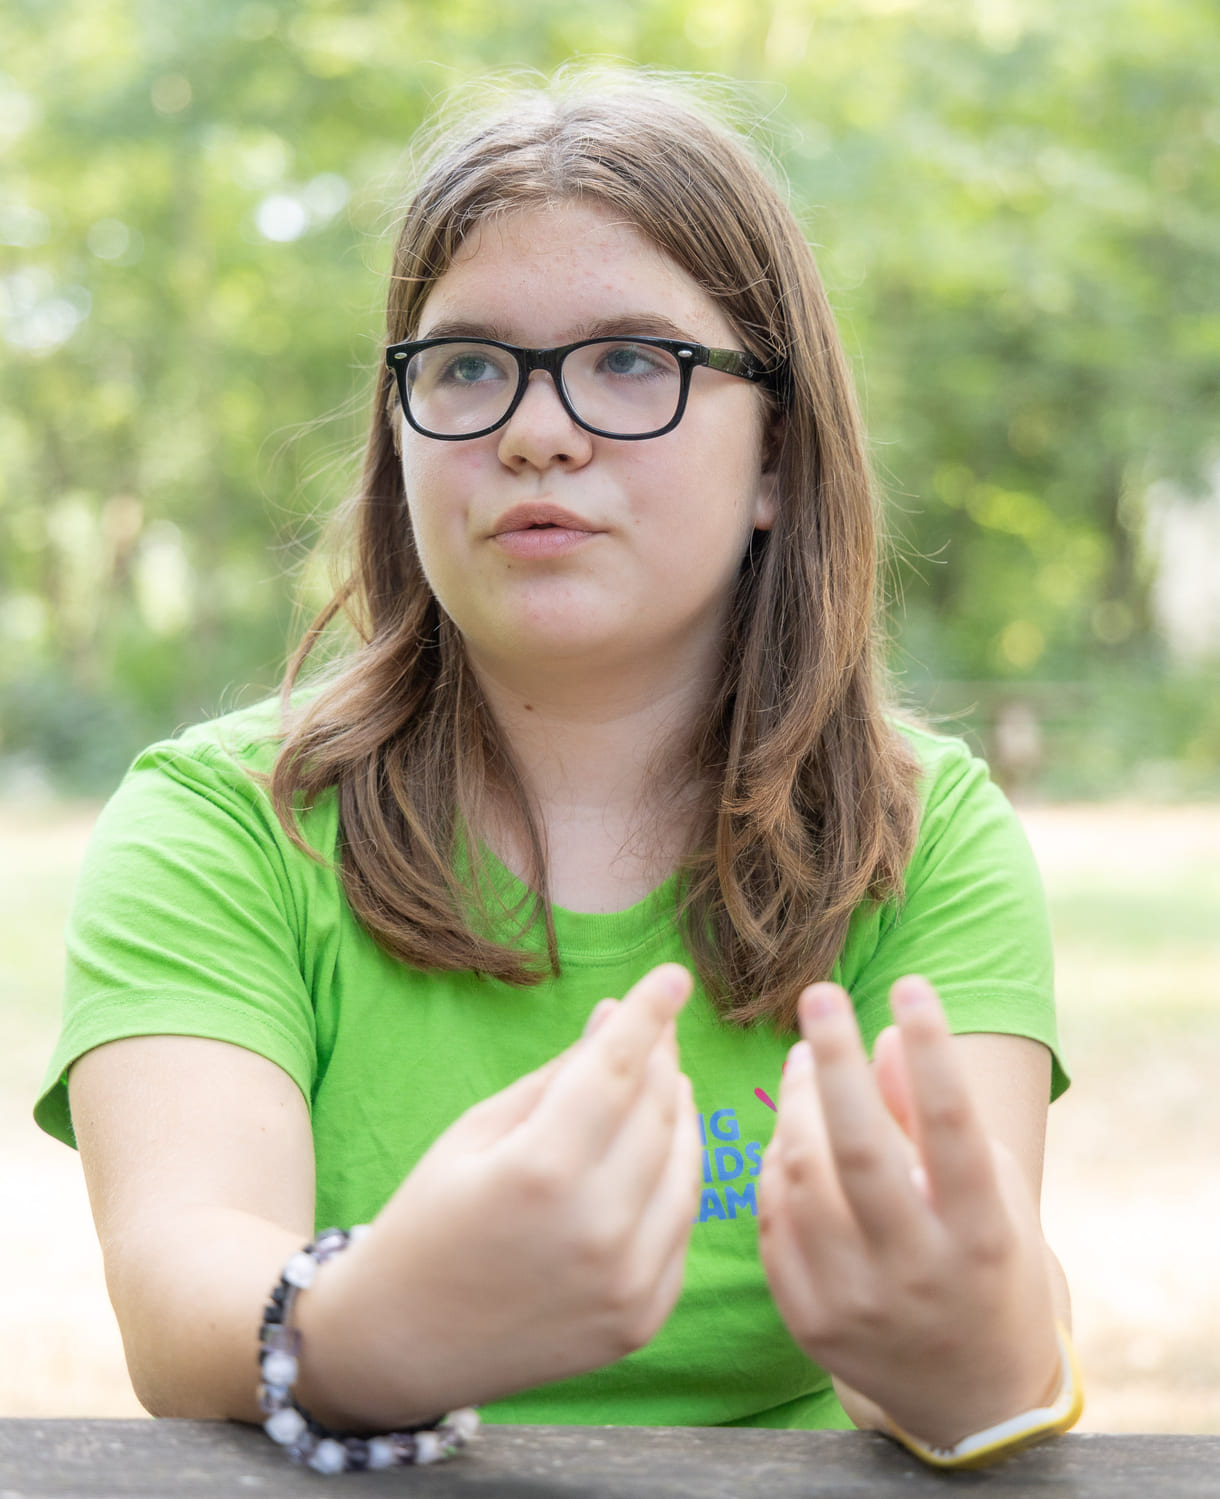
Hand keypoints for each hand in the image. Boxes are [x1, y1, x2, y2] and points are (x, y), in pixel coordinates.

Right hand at [302, 963, 700, 1424]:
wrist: (401, 1344)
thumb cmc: (429, 1218)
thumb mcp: (477, 1130)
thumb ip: (558, 1075)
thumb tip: (618, 1017)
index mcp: (541, 1171)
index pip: (617, 1068)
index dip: (650, 1015)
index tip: (673, 975)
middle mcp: (596, 1229)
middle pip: (658, 1113)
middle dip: (662, 1058)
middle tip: (658, 1025)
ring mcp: (627, 1283)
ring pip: (685, 1168)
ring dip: (679, 1114)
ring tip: (662, 1079)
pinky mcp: (644, 1320)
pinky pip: (679, 1226)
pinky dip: (675, 1179)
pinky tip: (657, 1151)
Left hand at [758, 975, 1060, 1448]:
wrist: (969, 1397)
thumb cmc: (987, 1262)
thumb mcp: (990, 1192)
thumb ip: (932, 1117)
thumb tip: (889, 1034)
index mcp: (980, 1236)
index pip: (949, 1130)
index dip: (930, 1053)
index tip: (911, 984)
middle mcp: (916, 1272)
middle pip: (857, 1150)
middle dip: (833, 1061)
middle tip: (818, 992)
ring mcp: (855, 1302)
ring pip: (799, 1175)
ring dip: (796, 1101)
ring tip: (804, 1057)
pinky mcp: (807, 1319)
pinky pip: (772, 1215)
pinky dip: (777, 1161)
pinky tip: (792, 1130)